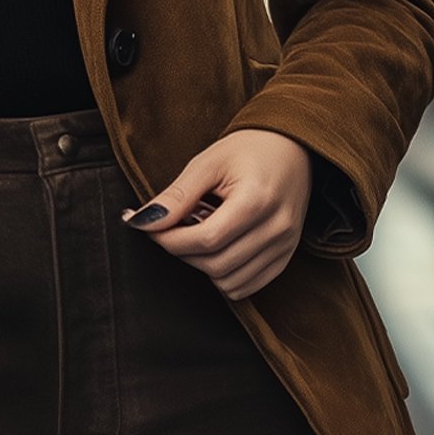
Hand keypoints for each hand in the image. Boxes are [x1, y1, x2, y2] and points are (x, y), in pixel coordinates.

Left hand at [121, 129, 313, 299]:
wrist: (291, 148)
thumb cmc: (248, 150)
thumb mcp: (208, 163)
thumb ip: (177, 196)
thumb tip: (143, 221)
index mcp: (256, 201)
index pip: (206, 239)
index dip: (170, 239)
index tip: (150, 228)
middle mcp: (276, 229)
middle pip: (216, 265)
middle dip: (182, 252)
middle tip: (170, 229)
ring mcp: (285, 247)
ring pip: (230, 282)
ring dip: (203, 265)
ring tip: (198, 231)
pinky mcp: (286, 257)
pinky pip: (248, 286)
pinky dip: (224, 275)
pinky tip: (217, 246)